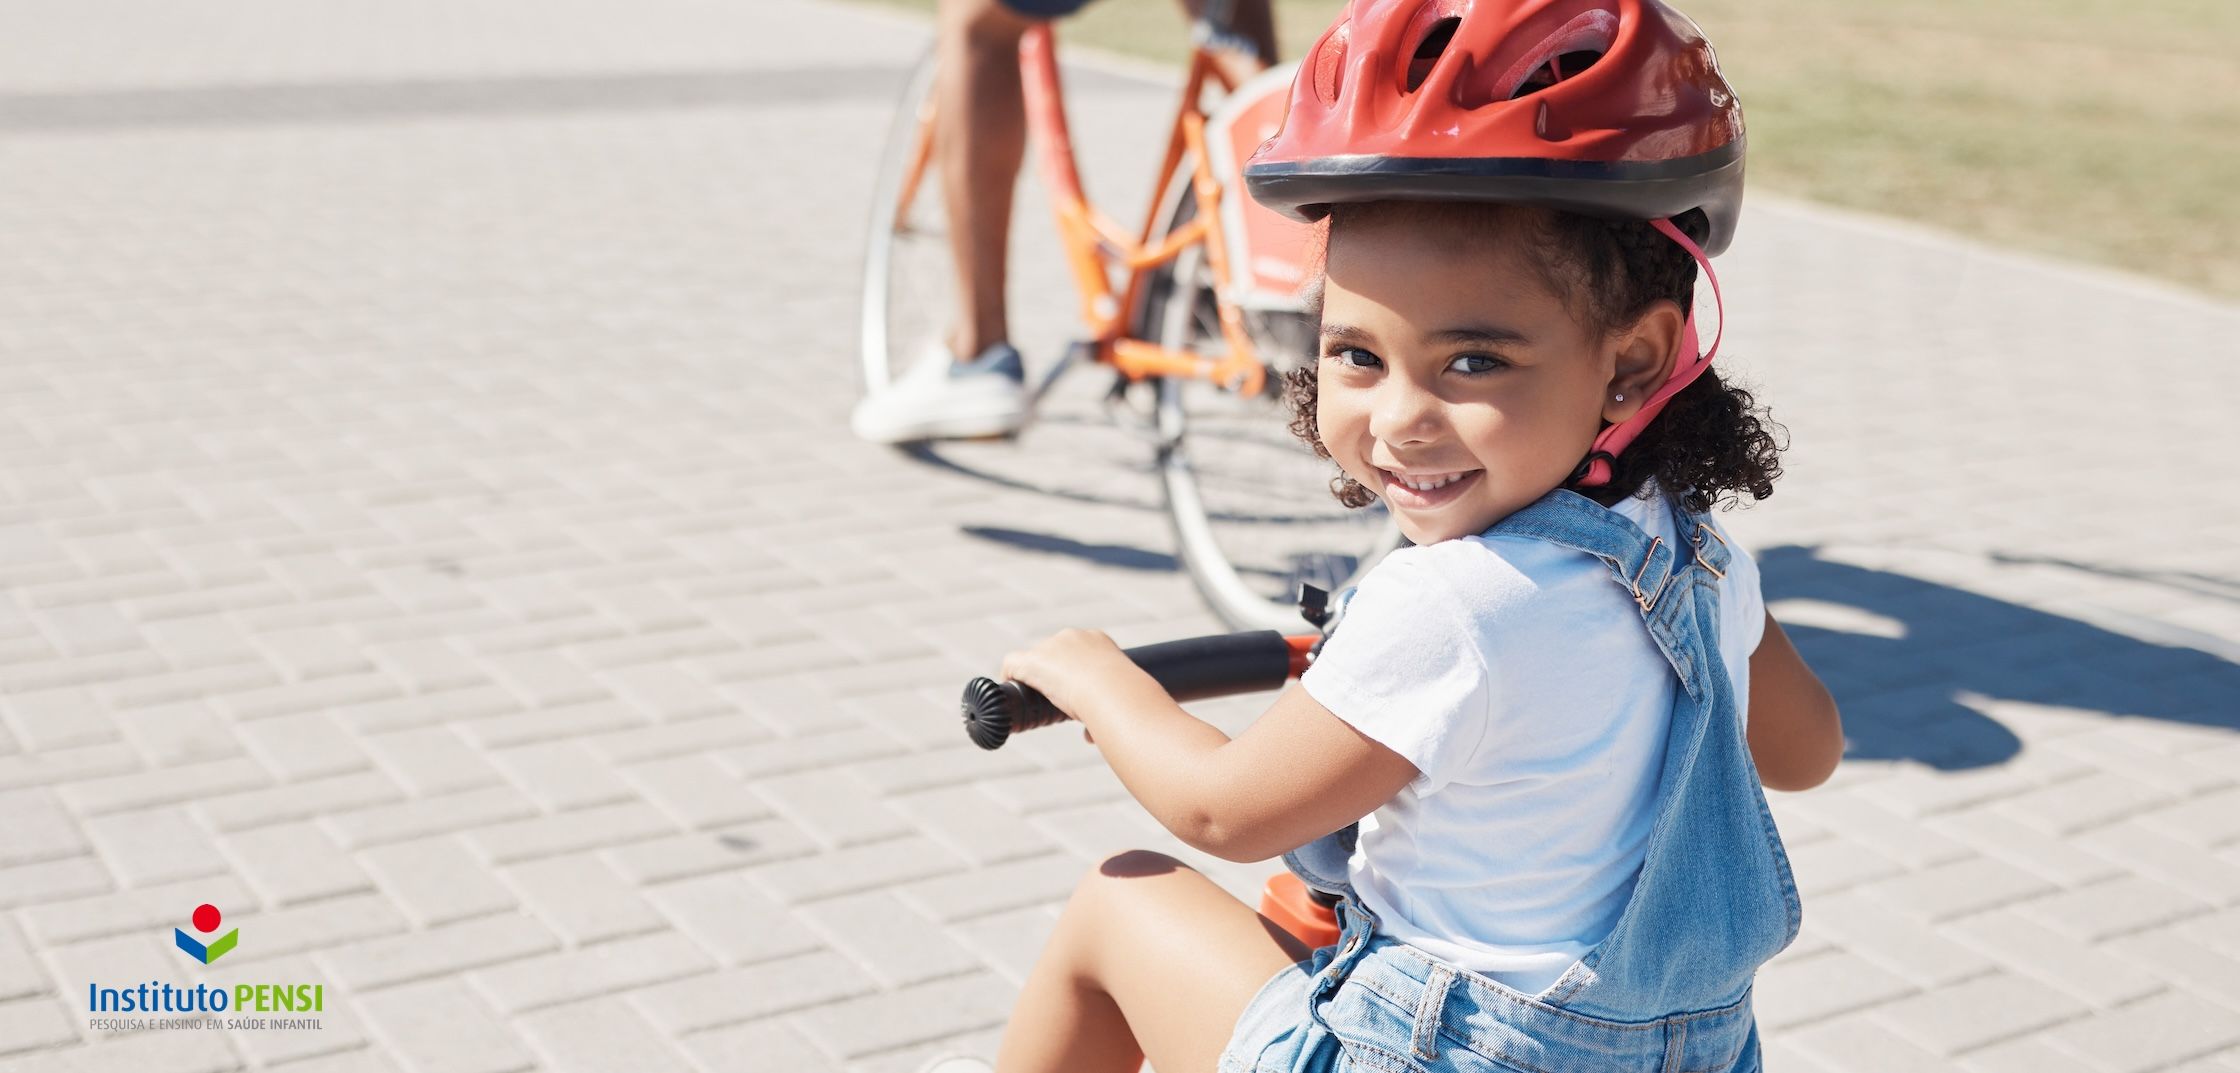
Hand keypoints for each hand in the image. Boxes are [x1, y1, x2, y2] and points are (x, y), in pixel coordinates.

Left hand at [999, 628, 1144, 728]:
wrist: (1113, 691)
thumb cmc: (1125, 699)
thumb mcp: (1122, 699)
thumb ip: (1106, 712)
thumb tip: (1091, 737)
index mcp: (1098, 640)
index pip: (1078, 650)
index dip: (1073, 669)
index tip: (1073, 687)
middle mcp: (1073, 637)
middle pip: (1053, 652)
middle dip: (1053, 672)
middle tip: (1055, 696)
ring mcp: (1050, 647)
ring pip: (1034, 658)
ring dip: (1034, 676)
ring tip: (1034, 698)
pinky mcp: (1032, 661)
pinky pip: (1013, 663)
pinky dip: (1010, 676)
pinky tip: (1012, 691)